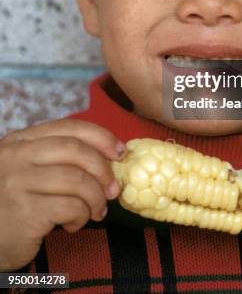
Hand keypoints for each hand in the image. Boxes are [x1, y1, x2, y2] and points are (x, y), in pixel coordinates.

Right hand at [0, 118, 125, 269]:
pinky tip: (73, 224)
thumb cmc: (12, 202)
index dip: (101, 137)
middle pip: (77, 151)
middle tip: (113, 189)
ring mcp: (18, 182)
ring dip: (96, 198)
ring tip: (96, 211)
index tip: (120, 152)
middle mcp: (17, 156)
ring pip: (78, 180)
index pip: (70, 127)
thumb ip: (57, 157)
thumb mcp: (26, 168)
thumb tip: (110, 156)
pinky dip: (81, 217)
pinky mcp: (25, 211)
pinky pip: (70, 207)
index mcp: (21, 140)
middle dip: (103, 170)